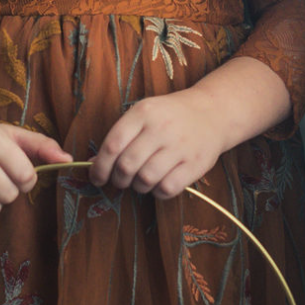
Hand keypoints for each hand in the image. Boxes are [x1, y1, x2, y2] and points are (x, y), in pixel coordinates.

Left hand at [88, 89, 226, 198]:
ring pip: (145, 179)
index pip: (112, 145)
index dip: (100, 167)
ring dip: (138, 186)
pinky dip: (158, 192)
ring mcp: (180, 146)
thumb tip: (92, 163)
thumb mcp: (144, 115)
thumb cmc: (170, 116)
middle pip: (127, 165)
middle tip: (120, 181)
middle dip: (118, 180)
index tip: (96, 178)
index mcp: (143, 113)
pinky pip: (167, 188)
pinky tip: (159, 183)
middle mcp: (161, 128)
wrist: (212, 112)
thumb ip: (120, 136)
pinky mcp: (196, 164)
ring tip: (141, 181)